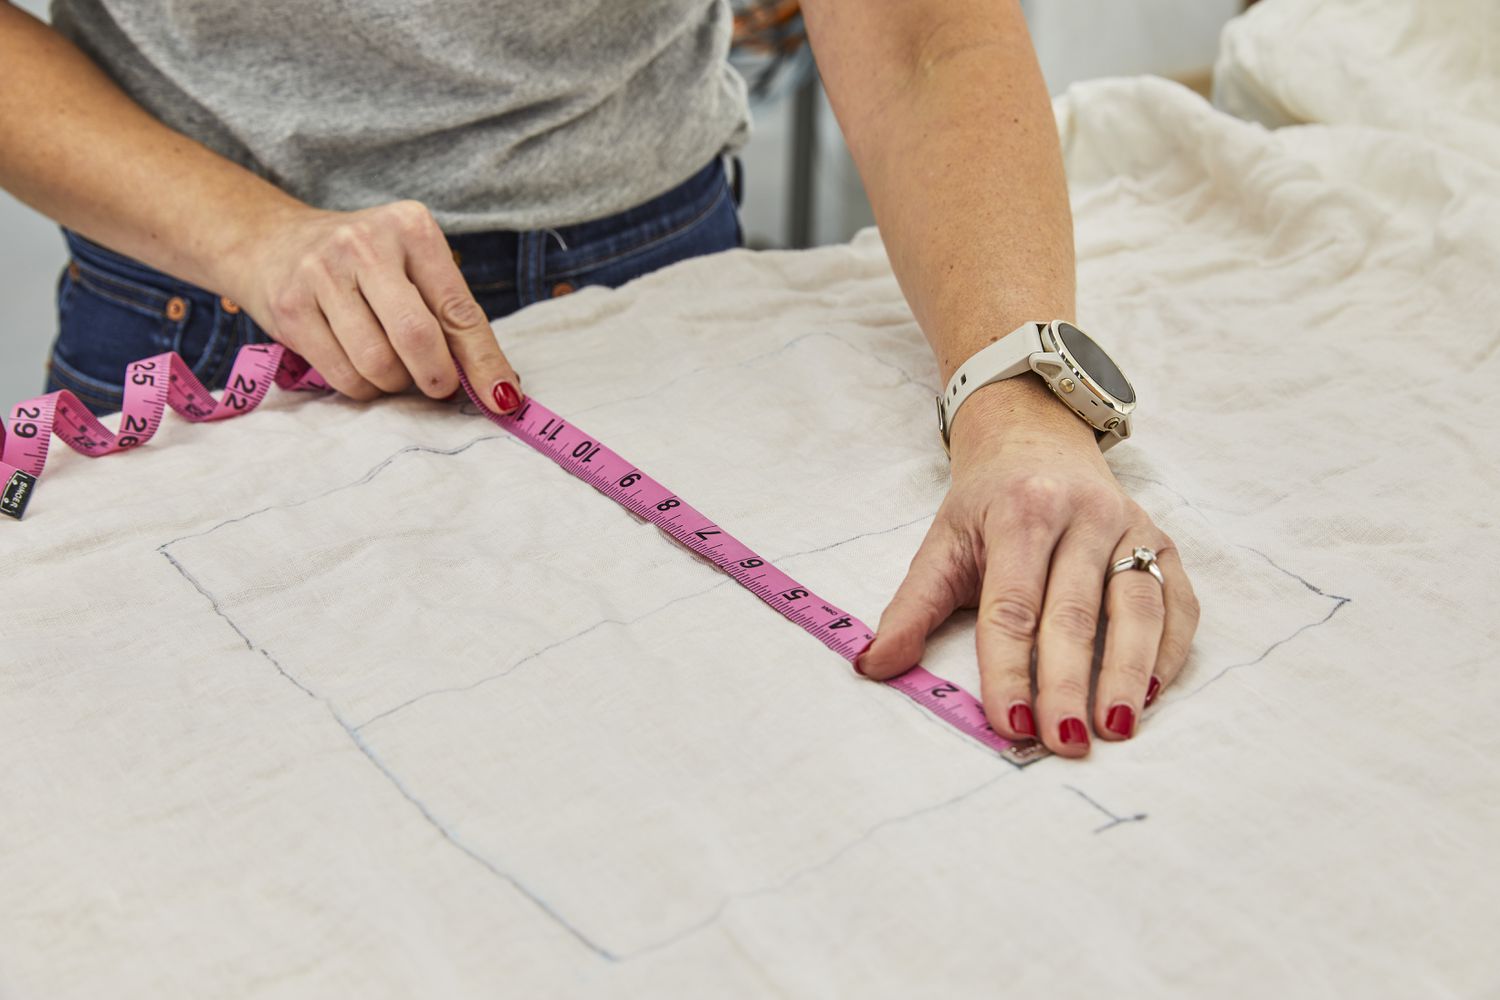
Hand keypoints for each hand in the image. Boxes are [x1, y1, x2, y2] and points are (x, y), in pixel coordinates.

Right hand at [229, 200, 523, 413]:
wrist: (271, 243)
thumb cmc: (364, 267)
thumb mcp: (413, 271)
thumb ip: (452, 320)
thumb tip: (500, 387)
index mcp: (411, 228)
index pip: (458, 309)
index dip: (484, 362)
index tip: (503, 399)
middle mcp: (365, 244)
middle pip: (417, 337)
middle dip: (437, 378)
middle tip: (438, 387)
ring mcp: (322, 273)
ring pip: (378, 363)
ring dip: (395, 384)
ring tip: (393, 368)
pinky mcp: (290, 306)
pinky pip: (343, 375)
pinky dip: (362, 387)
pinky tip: (360, 366)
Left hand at [855, 377, 1199, 757]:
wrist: (1037, 439)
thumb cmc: (987, 505)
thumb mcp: (942, 545)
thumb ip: (910, 609)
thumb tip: (871, 666)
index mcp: (1021, 512)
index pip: (1013, 606)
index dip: (1011, 669)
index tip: (1010, 726)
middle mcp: (1083, 515)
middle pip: (1076, 613)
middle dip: (1069, 684)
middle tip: (1063, 743)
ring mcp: (1133, 526)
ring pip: (1138, 607)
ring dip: (1128, 673)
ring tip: (1116, 729)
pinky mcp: (1166, 542)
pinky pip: (1179, 603)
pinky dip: (1169, 653)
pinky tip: (1150, 695)